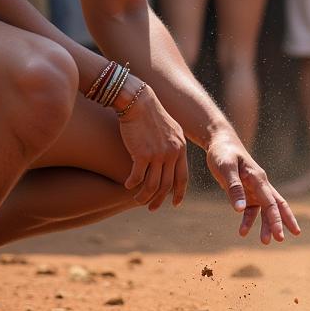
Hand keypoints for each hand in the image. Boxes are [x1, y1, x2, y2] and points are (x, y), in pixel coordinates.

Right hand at [118, 85, 188, 210]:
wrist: (139, 102)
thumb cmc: (152, 116)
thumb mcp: (171, 130)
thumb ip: (173, 147)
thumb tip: (172, 163)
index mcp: (180, 148)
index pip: (183, 177)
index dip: (179, 193)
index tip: (175, 204)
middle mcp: (172, 153)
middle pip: (166, 185)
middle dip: (159, 200)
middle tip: (151, 208)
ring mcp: (158, 154)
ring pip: (152, 185)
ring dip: (144, 197)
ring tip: (137, 199)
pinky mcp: (142, 154)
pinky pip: (138, 177)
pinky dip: (132, 184)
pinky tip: (126, 185)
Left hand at [206, 130, 301, 243]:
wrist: (220, 142)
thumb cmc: (223, 153)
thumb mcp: (225, 168)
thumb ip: (233, 188)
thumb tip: (239, 210)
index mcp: (258, 178)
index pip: (270, 202)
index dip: (276, 220)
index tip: (279, 235)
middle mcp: (260, 184)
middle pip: (277, 205)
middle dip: (282, 222)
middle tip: (284, 239)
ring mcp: (255, 189)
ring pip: (266, 210)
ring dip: (266, 225)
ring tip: (264, 242)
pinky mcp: (247, 192)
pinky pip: (252, 210)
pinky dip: (249, 221)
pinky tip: (242, 232)